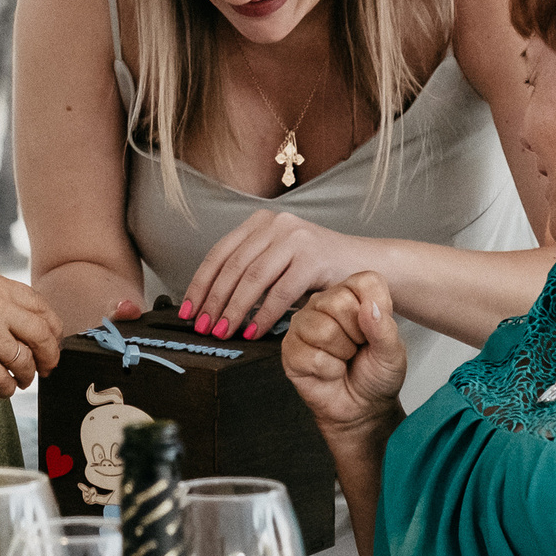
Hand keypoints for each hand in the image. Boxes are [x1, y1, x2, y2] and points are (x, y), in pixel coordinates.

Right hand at [0, 270, 62, 397]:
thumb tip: (14, 316)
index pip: (41, 305)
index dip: (52, 326)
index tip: (52, 338)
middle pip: (43, 334)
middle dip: (50, 354)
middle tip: (48, 365)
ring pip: (26, 361)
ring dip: (28, 375)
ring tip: (23, 380)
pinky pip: (3, 382)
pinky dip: (7, 389)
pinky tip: (3, 389)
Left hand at [182, 210, 368, 340]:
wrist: (367, 266)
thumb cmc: (319, 271)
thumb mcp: (279, 262)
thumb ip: (250, 272)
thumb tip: (211, 305)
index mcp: (260, 223)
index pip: (219, 253)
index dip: (200, 283)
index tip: (188, 310)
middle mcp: (276, 224)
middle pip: (233, 266)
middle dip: (214, 301)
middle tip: (203, 328)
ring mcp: (296, 238)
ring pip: (253, 278)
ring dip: (234, 310)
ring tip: (223, 332)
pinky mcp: (313, 257)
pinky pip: (280, 291)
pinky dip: (264, 316)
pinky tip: (254, 332)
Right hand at [282, 272, 408, 443]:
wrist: (362, 409)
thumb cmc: (376, 375)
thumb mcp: (393, 353)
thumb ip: (385, 328)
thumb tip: (369, 307)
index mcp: (352, 294)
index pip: (365, 281)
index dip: (376, 310)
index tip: (375, 331)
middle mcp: (324, 303)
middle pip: (339, 302)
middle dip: (357, 335)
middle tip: (357, 348)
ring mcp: (303, 324)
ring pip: (322, 328)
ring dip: (341, 354)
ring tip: (343, 359)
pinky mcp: (289, 349)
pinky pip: (310, 354)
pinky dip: (328, 370)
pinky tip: (329, 372)